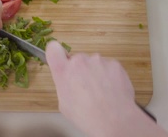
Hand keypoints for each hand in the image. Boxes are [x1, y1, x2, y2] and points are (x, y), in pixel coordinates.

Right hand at [46, 41, 160, 136]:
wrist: (113, 119)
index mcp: (63, 70)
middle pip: (77, 59)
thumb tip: (70, 82)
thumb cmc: (86, 116)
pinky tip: (111, 90)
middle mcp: (79, 60)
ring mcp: (98, 60)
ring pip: (95, 63)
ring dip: (96, 73)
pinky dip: (110, 76)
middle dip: (81, 70)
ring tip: (102, 92)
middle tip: (87, 87)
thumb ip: (64, 85)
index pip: (53, 48)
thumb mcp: (64, 103)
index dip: (57, 54)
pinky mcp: (114, 63)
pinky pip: (109, 67)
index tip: (61, 60)